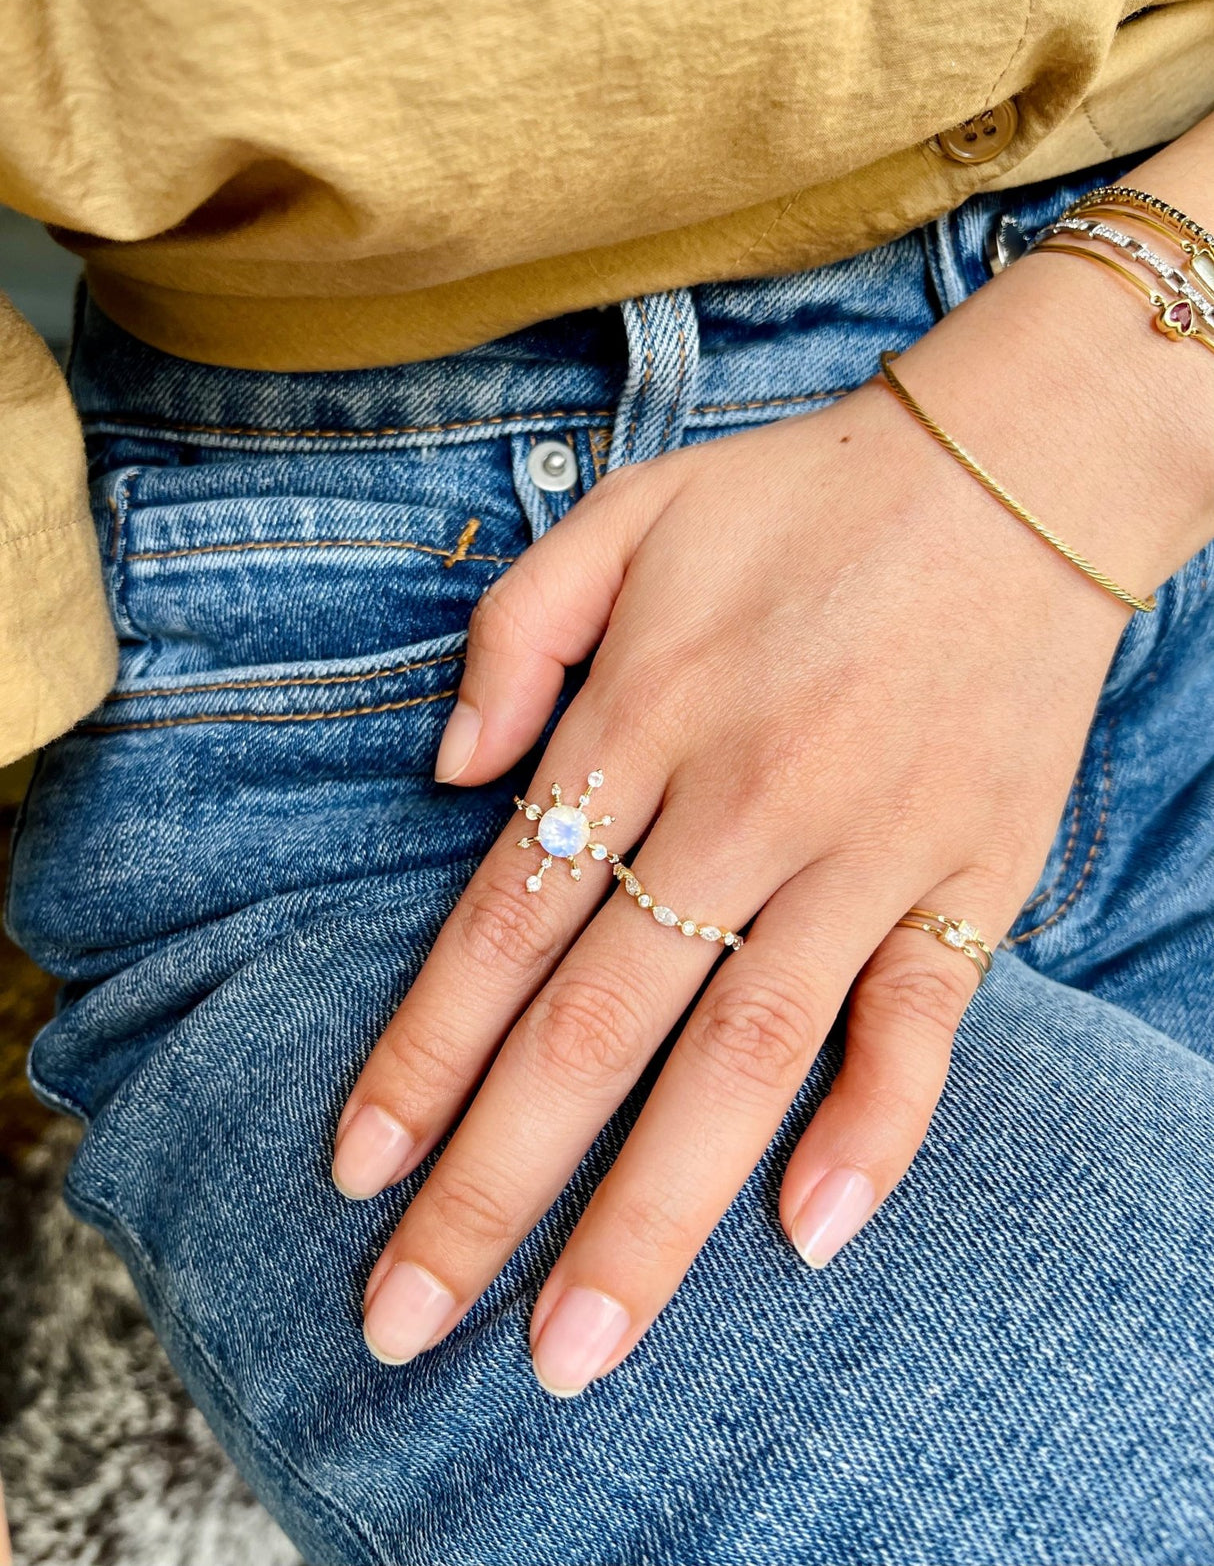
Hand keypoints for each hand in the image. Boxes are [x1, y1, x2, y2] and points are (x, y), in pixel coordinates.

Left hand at [331, 293, 1142, 1391]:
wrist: (1013, 472)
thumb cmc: (801, 497)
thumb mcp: (623, 514)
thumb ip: (513, 635)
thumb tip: (448, 777)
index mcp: (640, 720)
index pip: (501, 928)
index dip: (420, 1059)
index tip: (356, 1174)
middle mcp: (740, 806)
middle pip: (596, 1030)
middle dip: (494, 1188)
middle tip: (409, 1325)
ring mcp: (863, 855)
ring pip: (741, 1061)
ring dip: (652, 1214)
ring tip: (575, 1348)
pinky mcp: (970, 880)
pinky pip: (922, 1025)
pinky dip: (874, 1133)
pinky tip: (808, 1241)